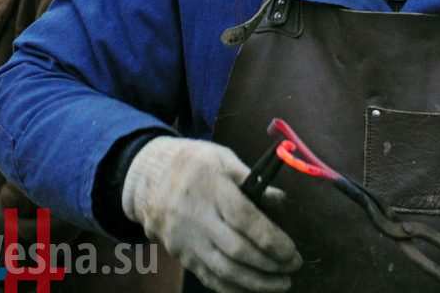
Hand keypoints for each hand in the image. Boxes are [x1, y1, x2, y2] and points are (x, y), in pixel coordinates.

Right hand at [122, 136, 300, 291]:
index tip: (292, 251)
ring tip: (281, 284)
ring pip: (223, 269)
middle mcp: (197, 216)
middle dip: (269, 264)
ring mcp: (186, 239)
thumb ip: (253, 180)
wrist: (147, 177)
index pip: (245, 219)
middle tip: (292, 267)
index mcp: (212, 187)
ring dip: (256, 282)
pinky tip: (253, 288)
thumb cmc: (193, 163)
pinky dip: (233, 288)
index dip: (271, 239)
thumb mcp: (222, 159)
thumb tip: (281, 201)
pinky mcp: (180, 254)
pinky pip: (208, 277)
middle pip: (236, 250)